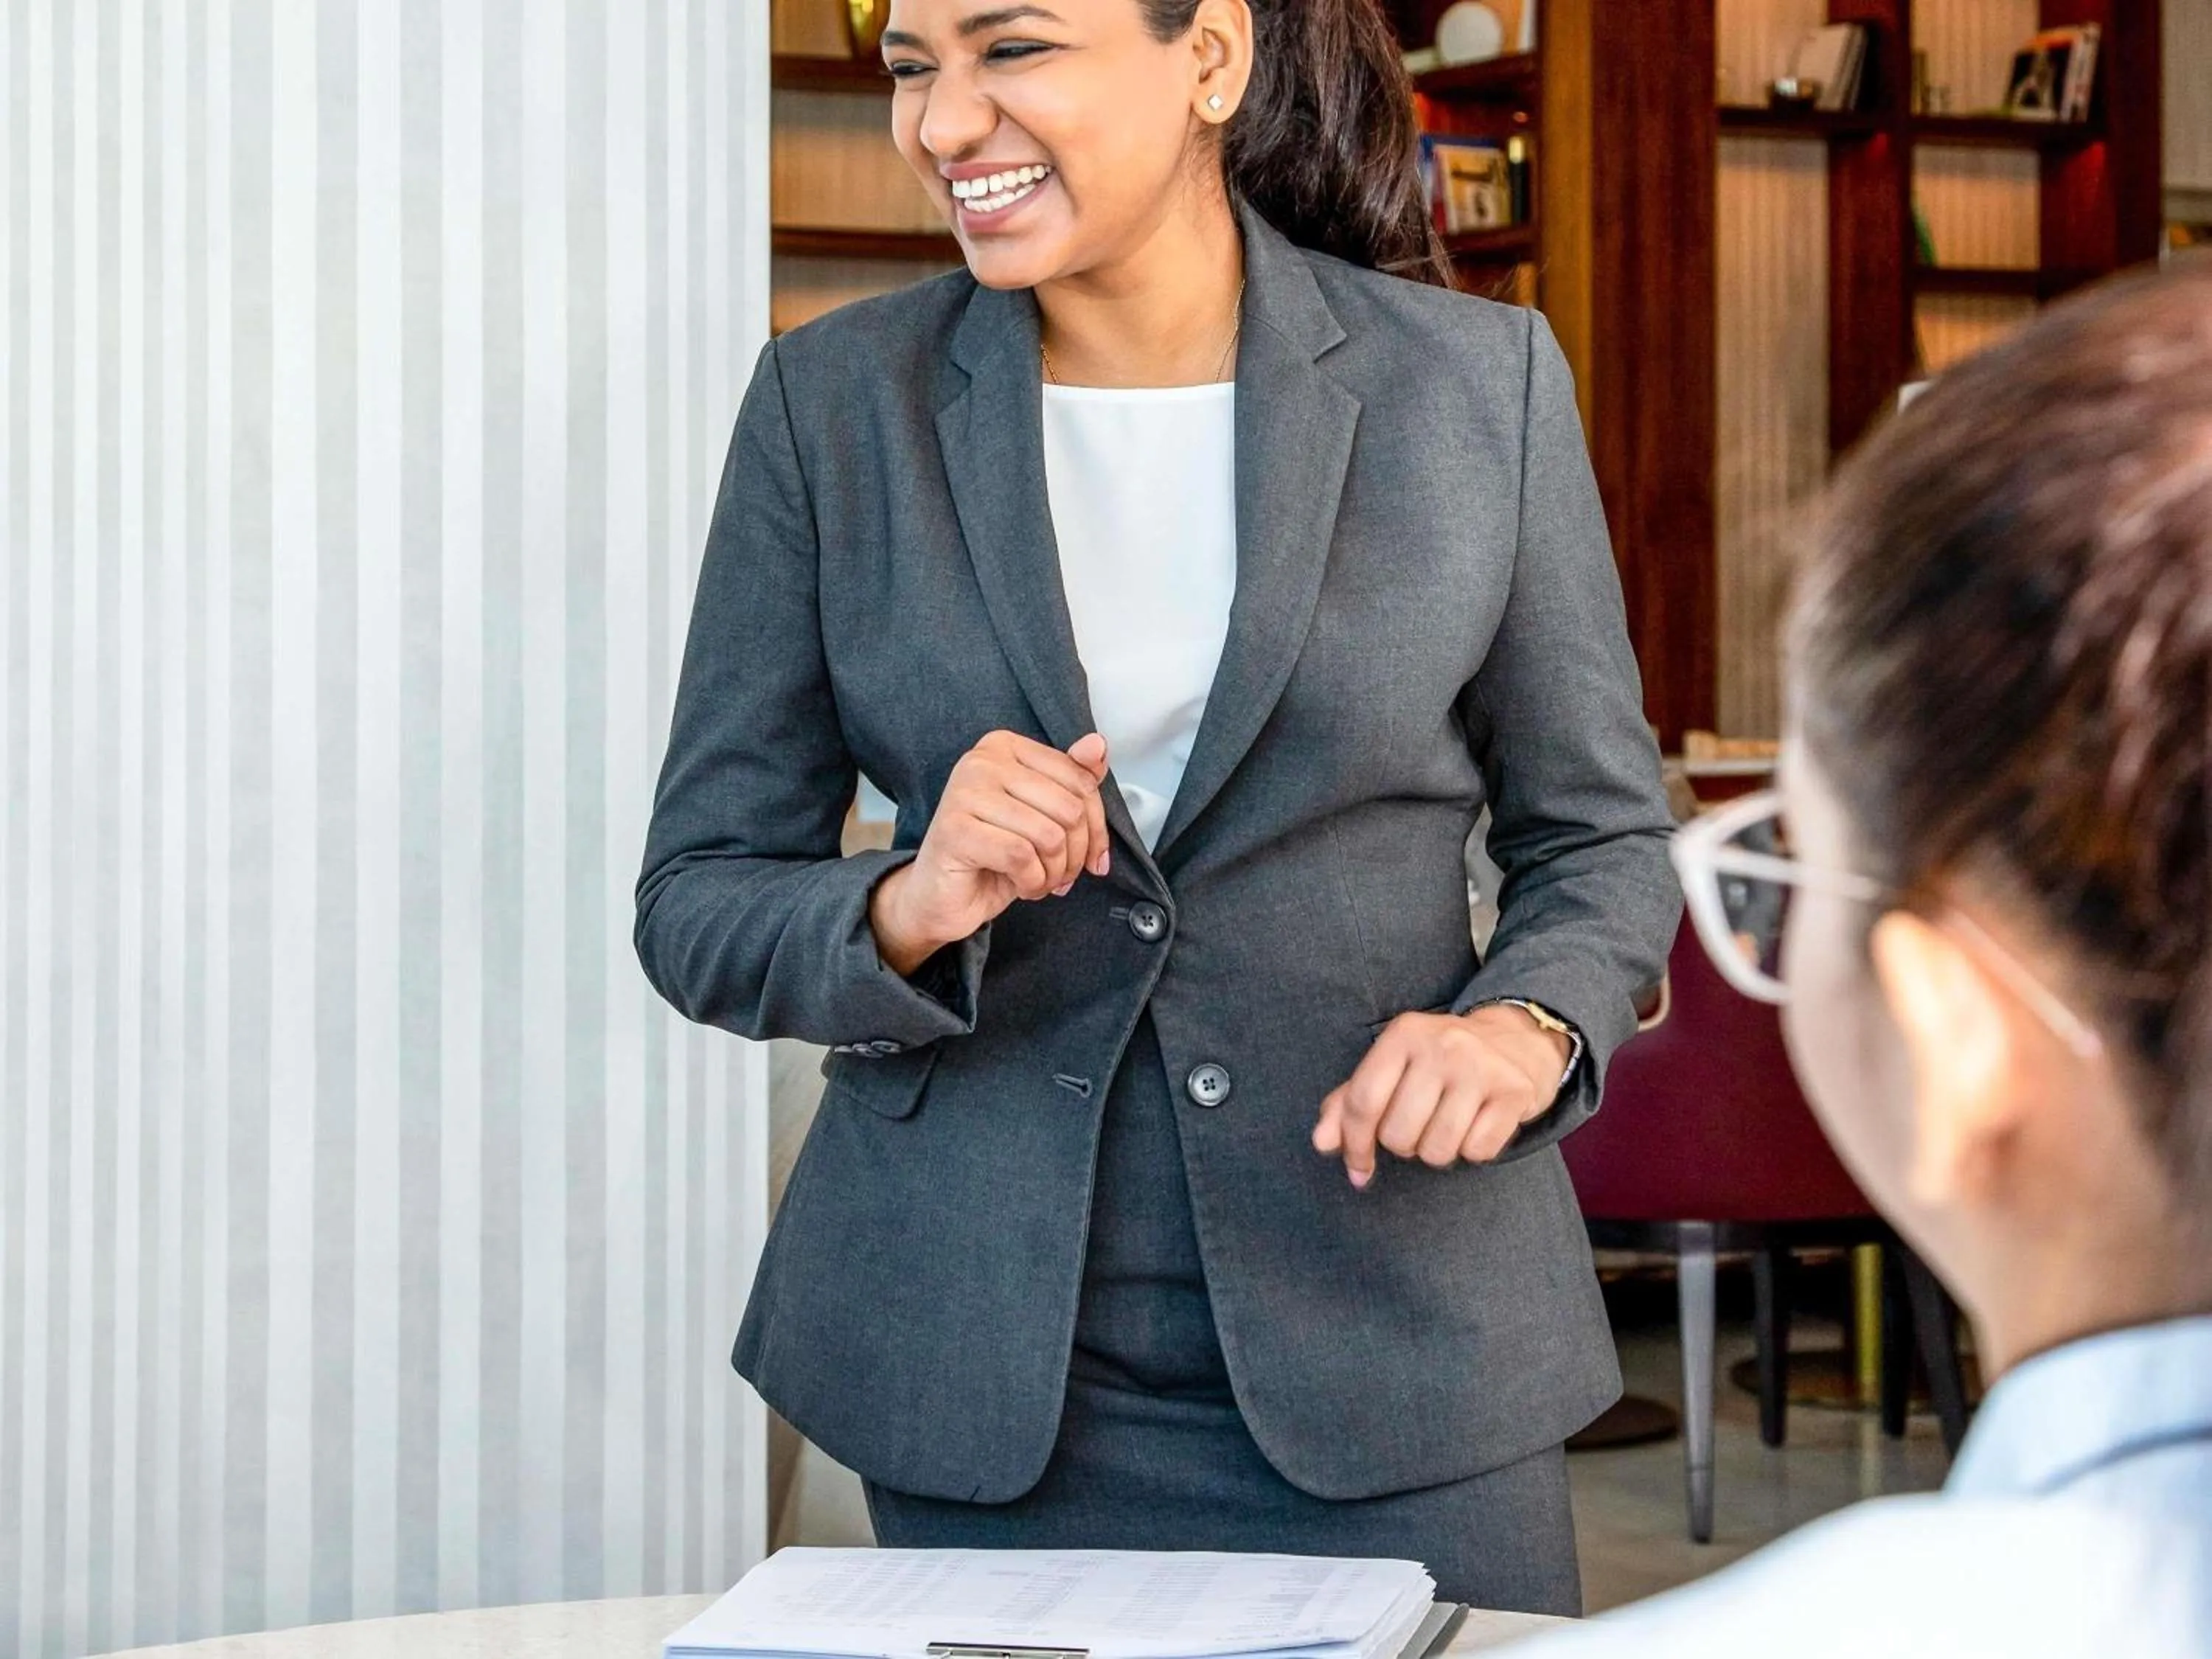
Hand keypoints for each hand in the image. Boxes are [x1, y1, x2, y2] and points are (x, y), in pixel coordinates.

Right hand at [870, 731, 1111, 975]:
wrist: (940, 896)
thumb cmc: (993, 855)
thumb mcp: (1044, 817)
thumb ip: (1073, 780)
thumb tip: (1097, 744)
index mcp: (1004, 746)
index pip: (1080, 779)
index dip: (1097, 828)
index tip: (1094, 858)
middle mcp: (981, 760)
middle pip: (1069, 809)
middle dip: (1075, 856)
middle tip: (1059, 875)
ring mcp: (964, 792)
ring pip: (1049, 835)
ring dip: (1053, 873)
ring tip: (1037, 881)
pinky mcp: (955, 829)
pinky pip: (1021, 857)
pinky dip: (1031, 882)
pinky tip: (1020, 886)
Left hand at [1313, 1005, 1572, 1187]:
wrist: (1516, 1040)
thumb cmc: (1438, 1062)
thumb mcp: (1391, 1067)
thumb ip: (1349, 1103)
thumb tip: (1322, 1143)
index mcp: (1403, 1033)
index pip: (1362, 1101)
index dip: (1354, 1144)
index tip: (1358, 1169)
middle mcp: (1442, 1044)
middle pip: (1398, 1134)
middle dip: (1403, 1144)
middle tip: (1420, 1124)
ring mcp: (1481, 1066)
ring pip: (1436, 1150)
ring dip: (1437, 1150)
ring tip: (1447, 1124)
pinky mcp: (1514, 1091)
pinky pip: (1477, 1152)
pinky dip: (1473, 1150)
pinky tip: (1477, 1123)